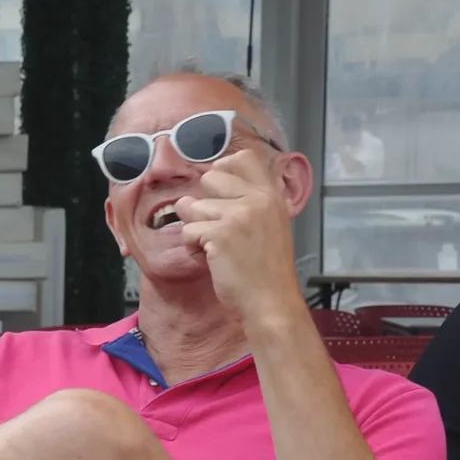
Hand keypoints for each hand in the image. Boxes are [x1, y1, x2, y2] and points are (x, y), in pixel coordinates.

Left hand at [174, 146, 303, 330]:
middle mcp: (258, 199)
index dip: (223, 171)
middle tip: (217, 229)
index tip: (220, 195)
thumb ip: (246, 203)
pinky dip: (192, 249)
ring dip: (197, 231)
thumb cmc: (265, 269)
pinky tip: (212, 260)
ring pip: (193, 207)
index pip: (243, 158)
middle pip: (210, 177)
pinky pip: (187, 231)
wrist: (270, 301)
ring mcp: (239, 214)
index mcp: (271, 196)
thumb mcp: (268, 225)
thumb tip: (205, 186)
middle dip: (204, 204)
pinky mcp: (221, 233)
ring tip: (217, 249)